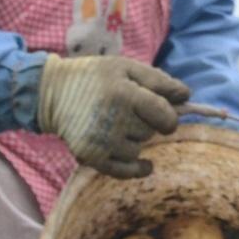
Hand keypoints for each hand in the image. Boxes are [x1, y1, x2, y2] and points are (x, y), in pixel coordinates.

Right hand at [34, 55, 190, 177]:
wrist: (51, 92)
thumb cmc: (95, 77)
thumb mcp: (127, 67)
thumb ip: (159, 80)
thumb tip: (187, 96)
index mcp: (124, 94)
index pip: (164, 114)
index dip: (170, 116)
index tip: (164, 113)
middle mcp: (112, 119)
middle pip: (150, 132)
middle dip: (147, 124)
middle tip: (130, 113)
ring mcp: (99, 141)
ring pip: (138, 151)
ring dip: (135, 141)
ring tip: (118, 126)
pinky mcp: (89, 156)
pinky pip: (124, 171)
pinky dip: (137, 169)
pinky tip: (146, 164)